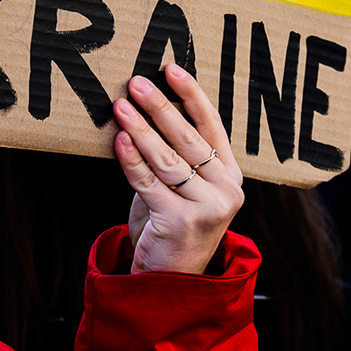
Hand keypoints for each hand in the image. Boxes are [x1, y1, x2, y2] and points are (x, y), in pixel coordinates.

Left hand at [113, 64, 244, 274]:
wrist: (168, 281)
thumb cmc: (170, 223)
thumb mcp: (183, 187)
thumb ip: (176, 154)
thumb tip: (148, 105)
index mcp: (231, 175)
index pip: (212, 125)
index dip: (192, 94)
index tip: (170, 68)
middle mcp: (226, 190)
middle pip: (188, 138)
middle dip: (160, 106)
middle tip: (137, 82)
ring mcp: (206, 208)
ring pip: (167, 159)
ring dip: (140, 128)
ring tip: (121, 106)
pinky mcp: (179, 222)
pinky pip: (148, 183)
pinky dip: (131, 160)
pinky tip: (119, 140)